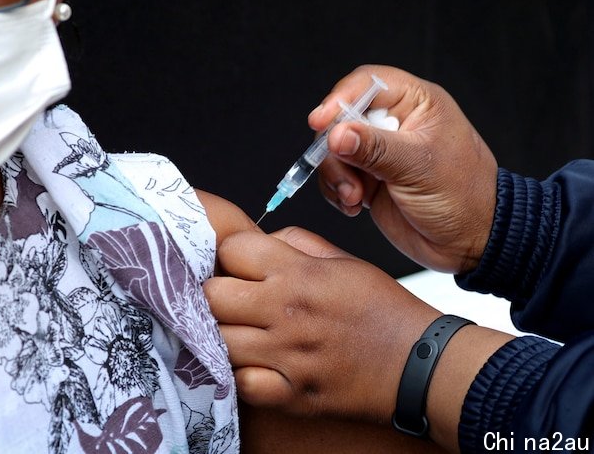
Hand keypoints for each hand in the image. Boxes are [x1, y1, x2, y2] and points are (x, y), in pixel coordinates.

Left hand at [204, 225, 440, 422]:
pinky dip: (241, 375)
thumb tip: (261, 240)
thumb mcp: (343, 260)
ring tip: (239, 332)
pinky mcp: (292, 393)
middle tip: (229, 300)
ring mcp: (287, 355)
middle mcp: (287, 311)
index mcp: (299, 273)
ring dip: (222, 334)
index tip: (239, 265)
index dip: (230, 254)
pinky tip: (253, 364)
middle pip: (212, 295)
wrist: (421, 364)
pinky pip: (241, 383)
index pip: (231, 249)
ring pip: (218, 340)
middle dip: (214, 293)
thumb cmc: (383, 310)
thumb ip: (296, 243)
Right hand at [310, 65, 496, 274]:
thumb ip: (374, 149)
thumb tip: (336, 134)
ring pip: (333, 150)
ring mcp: (378, 152)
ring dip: (337, 176)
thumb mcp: (418, 167)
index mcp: (416, 103)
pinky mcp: (367, 178)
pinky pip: (335, 175)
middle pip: (342, 117)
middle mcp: (394, 122)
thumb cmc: (463, 197)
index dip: (340, 98)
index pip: (368, 83)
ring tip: (355, 198)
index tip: (321, 122)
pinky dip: (337, 192)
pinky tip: (355, 206)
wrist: (470, 243)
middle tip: (347, 175)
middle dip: (336, 149)